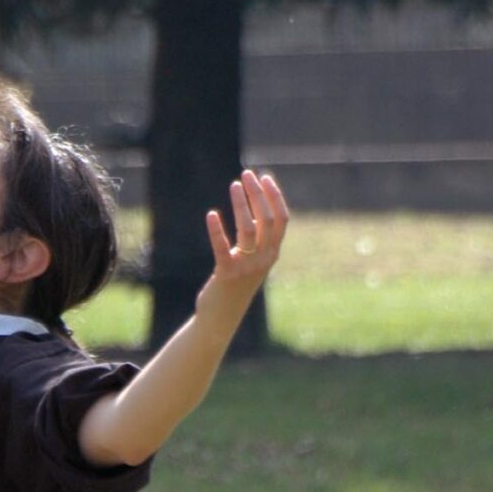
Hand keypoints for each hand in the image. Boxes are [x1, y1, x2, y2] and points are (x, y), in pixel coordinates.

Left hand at [197, 169, 288, 314]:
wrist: (221, 317)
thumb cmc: (235, 284)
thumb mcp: (251, 259)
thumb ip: (256, 238)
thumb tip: (253, 207)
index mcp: (272, 253)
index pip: (281, 219)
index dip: (275, 197)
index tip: (264, 177)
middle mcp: (264, 260)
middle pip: (266, 219)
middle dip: (257, 194)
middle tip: (246, 174)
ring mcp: (247, 268)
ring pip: (248, 229)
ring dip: (242, 204)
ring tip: (234, 185)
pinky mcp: (227, 275)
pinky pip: (223, 248)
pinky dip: (217, 231)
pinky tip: (211, 215)